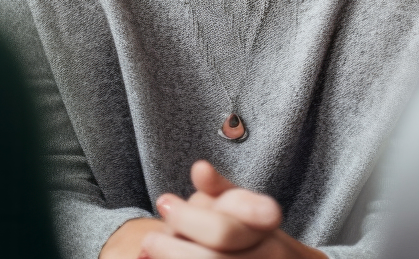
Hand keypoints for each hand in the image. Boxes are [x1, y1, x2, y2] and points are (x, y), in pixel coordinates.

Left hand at [142, 161, 324, 258]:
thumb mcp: (245, 207)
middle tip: (149, 237)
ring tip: (151, 250)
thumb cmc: (255, 236)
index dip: (187, 219)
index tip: (163, 202)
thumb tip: (199, 169)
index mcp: (269, 232)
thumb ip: (221, 190)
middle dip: (171, 249)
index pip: (223, 230)